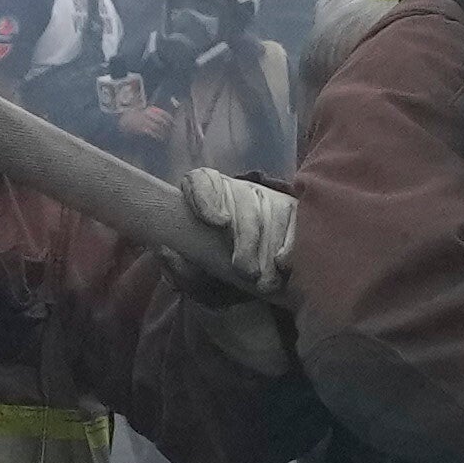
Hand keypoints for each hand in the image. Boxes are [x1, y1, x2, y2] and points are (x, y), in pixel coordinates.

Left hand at [180, 168, 297, 291]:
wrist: (244, 281)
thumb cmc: (211, 271)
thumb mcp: (192, 272)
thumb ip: (179, 265)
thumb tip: (167, 251)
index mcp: (202, 193)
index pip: (199, 182)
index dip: (206, 199)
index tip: (218, 223)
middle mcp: (235, 190)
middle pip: (244, 203)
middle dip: (246, 238)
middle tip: (244, 270)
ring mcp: (266, 198)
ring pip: (272, 212)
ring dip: (269, 248)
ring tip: (263, 280)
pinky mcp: (291, 212)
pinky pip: (296, 220)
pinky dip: (292, 242)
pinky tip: (284, 263)